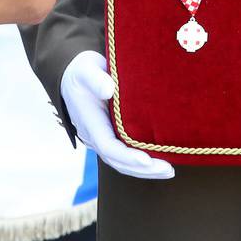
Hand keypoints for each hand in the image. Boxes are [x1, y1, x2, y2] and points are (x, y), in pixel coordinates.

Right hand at [60, 51, 173, 179]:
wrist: (72, 75)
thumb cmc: (81, 71)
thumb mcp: (85, 70)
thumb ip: (95, 78)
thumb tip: (109, 89)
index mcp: (89, 122)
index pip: (108, 147)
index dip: (127, 156)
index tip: (147, 159)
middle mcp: (94, 136)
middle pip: (117, 162)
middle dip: (143, 169)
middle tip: (168, 170)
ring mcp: (101, 139)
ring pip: (121, 163)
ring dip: (144, 170)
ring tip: (168, 171)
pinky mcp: (109, 137)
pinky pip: (124, 156)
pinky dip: (141, 163)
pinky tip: (158, 163)